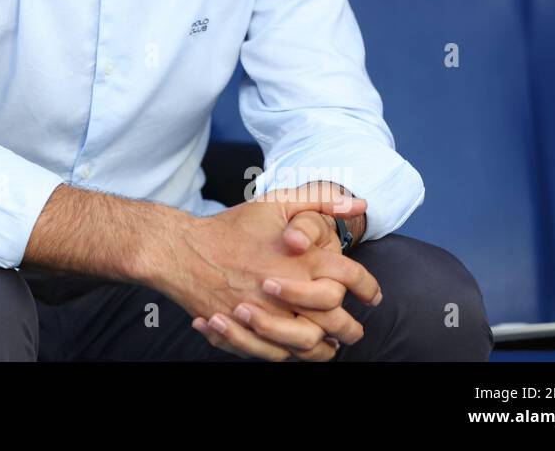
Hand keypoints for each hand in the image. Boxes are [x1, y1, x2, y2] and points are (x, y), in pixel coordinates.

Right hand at [235, 209, 372, 355]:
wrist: (182, 251)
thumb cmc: (231, 227)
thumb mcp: (276, 203)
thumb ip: (319, 200)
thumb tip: (358, 203)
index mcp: (301, 258)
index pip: (350, 277)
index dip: (368, 287)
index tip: (372, 295)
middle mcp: (288, 290)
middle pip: (336, 320)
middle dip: (352, 328)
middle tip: (355, 329)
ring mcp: (266, 314)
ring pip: (309, 345)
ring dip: (325, 347)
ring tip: (330, 343)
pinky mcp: (246, 331)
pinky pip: (277, 355)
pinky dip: (291, 355)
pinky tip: (295, 348)